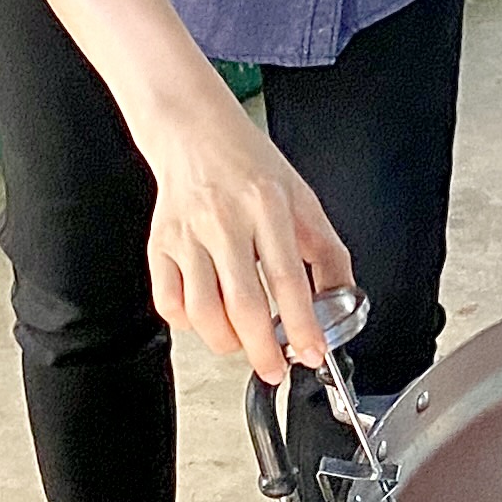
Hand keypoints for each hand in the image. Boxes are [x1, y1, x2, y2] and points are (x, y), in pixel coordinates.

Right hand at [143, 100, 353, 383]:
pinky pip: (169, 303)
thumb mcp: (303, 198)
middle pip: (242, 304)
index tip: (311, 352)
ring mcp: (186, 235)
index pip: (287, 278)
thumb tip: (342, 301)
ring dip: (227, 341)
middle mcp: (223, 220)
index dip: (301, 325)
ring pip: (202, 312)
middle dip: (262, 351)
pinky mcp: (159, 245)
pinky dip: (190, 323)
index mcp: (266, 205)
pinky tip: (209, 315)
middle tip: (274, 369)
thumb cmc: (249, 165)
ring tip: (243, 341)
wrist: (194, 132)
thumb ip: (326, 251)